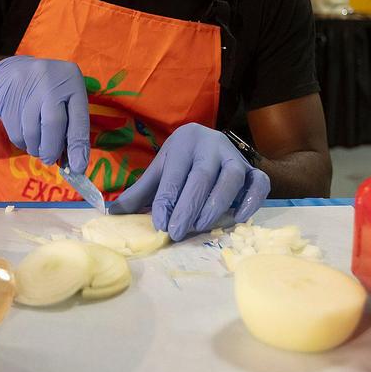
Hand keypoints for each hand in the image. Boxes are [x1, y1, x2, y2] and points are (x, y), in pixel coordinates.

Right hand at [0, 55, 89, 175]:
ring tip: (38, 145)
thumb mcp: (65, 96)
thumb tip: (73, 162)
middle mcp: (50, 81)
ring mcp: (27, 89)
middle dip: (52, 149)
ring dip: (36, 148)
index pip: (78, 117)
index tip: (78, 167)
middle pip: (53, 124)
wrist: (9, 72)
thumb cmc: (47, 90)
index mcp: (71, 80)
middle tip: (51, 159)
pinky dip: (23, 143)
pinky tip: (26, 135)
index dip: (78, 145)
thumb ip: (71, 124)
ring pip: (33, 132)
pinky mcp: (7, 100)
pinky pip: (16, 134)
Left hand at [109, 123, 269, 240]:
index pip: (175, 174)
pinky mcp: (254, 169)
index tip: (161, 224)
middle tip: (177, 232)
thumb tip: (111, 212)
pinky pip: (260, 183)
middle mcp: (212, 145)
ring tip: (201, 226)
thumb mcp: (159, 170)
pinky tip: (238, 219)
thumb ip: (139, 192)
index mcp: (184, 143)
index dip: (168, 200)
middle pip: (202, 176)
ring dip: (217, 204)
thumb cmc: (181, 161)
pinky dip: (252, 201)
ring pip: (232, 178)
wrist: (208, 140)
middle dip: (189, 206)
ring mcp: (236, 157)